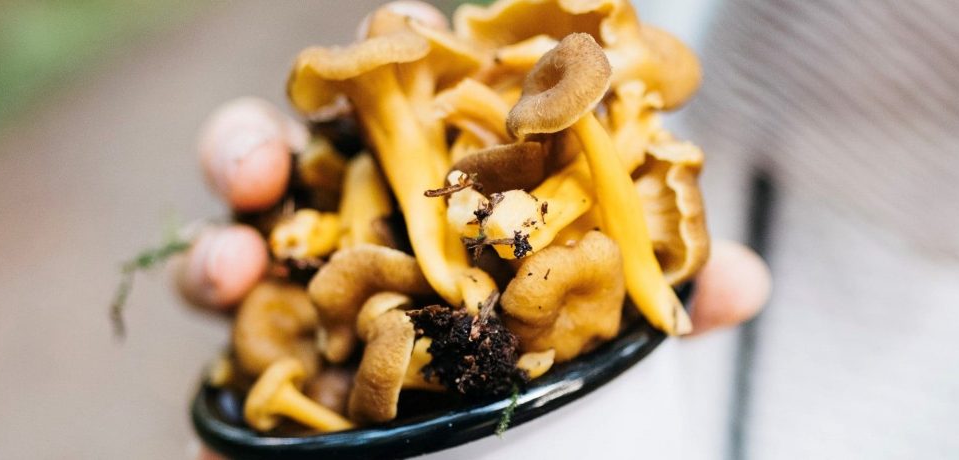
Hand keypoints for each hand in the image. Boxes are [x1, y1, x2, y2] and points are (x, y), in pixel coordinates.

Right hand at [187, 98, 770, 458]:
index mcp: (428, 174)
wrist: (503, 458)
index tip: (409, 29)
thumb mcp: (612, 313)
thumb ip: (660, 286)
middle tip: (260, 161)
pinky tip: (220, 398)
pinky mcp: (272, 360)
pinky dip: (221, 371)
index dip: (400, 52)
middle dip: (253, 143)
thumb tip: (743, 280)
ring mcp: (302, 288)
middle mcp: (351, 218)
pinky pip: (227, 360)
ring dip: (215, 249)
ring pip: (231, 247)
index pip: (403, 94)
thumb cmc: (549, 348)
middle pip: (285, 156)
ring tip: (228, 267)